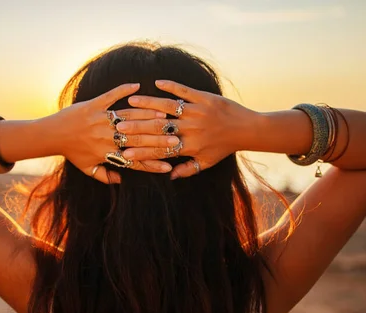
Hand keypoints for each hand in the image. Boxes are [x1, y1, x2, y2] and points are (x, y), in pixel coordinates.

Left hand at [50, 83, 181, 183]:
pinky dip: (123, 90)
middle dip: (158, 140)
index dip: (152, 164)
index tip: (168, 166)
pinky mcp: (92, 105)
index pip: (134, 160)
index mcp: (106, 153)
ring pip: (129, 117)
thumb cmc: (71, 153)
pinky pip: (110, 96)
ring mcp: (100, 119)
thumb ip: (106, 176)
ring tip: (165, 115)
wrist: (51, 135)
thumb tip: (123, 180)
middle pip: (137, 139)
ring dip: (147, 116)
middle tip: (176, 139)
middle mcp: (106, 137)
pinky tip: (137, 85)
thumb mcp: (88, 169)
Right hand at [115, 80, 260, 178]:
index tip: (124, 150)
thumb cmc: (224, 147)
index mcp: (189, 146)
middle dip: (137, 125)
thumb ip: (186, 169)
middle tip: (118, 124)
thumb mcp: (206, 163)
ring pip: (168, 106)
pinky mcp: (205, 98)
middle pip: (158, 127)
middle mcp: (190, 129)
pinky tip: (157, 82)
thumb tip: (168, 176)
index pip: (159, 148)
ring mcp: (197, 112)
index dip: (141, 150)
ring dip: (148, 102)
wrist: (247, 130)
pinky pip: (185, 91)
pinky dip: (171, 86)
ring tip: (131, 100)